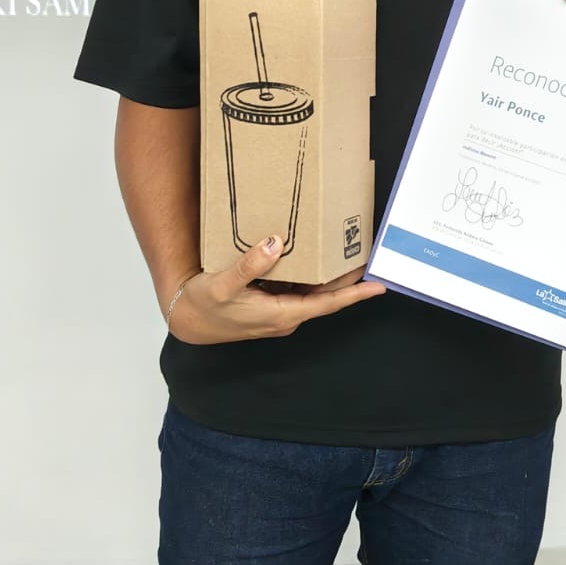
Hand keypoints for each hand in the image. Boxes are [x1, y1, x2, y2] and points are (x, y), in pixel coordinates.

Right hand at [168, 235, 385, 344]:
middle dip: (348, 280)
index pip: (327, 304)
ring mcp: (280, 313)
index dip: (353, 294)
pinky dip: (310, 277)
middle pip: (326, 298)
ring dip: (330, 278)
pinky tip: (314, 259)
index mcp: (280, 314)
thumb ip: (250, 265)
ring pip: (313, 294)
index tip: (377, 286)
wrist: (188, 320)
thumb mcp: (223, 284)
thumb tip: (276, 244)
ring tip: (349, 254)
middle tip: (369, 257)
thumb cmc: (204, 305)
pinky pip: (298, 291)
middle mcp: (286, 317)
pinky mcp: (272, 308)